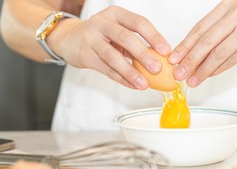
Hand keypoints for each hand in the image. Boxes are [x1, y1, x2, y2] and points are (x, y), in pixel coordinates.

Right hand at [49, 6, 170, 88]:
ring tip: (144, 84)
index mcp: (116, 14)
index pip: (139, 22)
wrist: (70, 40)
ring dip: (131, 72)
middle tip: (157, 69)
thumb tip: (161, 61)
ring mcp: (91, 39)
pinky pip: (106, 69)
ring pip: (113, 57)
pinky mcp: (85, 56)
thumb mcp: (118, 33)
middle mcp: (102, 23)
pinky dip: (121, 79)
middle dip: (143, 54)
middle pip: (126, 38)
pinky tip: (133, 85)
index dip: (154, 36)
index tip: (166, 51)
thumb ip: (136, 44)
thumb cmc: (102, 36)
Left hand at [169, 0, 236, 86]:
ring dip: (202, 69)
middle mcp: (236, 14)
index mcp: (227, 7)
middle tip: (178, 73)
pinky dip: (218, 70)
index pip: (200, 28)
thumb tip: (194, 57)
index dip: (184, 45)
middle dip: (189, 59)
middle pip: (206, 40)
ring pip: (218, 52)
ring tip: (191, 80)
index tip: (173, 59)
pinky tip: (209, 76)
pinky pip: (232, 59)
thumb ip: (218, 36)